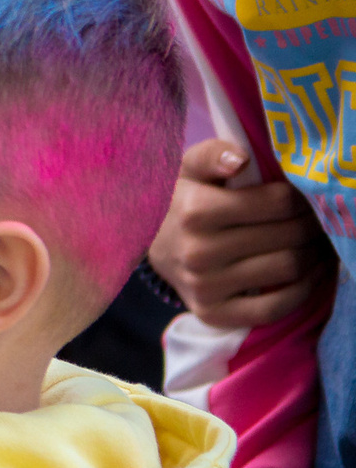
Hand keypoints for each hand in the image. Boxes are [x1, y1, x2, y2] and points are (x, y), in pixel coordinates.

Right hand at [150, 140, 329, 327]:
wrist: (152, 246)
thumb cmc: (183, 201)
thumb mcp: (190, 170)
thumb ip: (213, 153)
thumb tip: (239, 160)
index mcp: (195, 211)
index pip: (279, 203)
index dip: (300, 198)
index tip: (301, 198)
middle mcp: (198, 251)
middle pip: (289, 236)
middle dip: (311, 226)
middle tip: (314, 222)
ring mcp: (205, 286)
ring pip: (288, 268)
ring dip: (313, 256)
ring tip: (312, 244)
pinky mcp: (213, 313)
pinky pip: (275, 308)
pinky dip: (302, 291)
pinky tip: (305, 275)